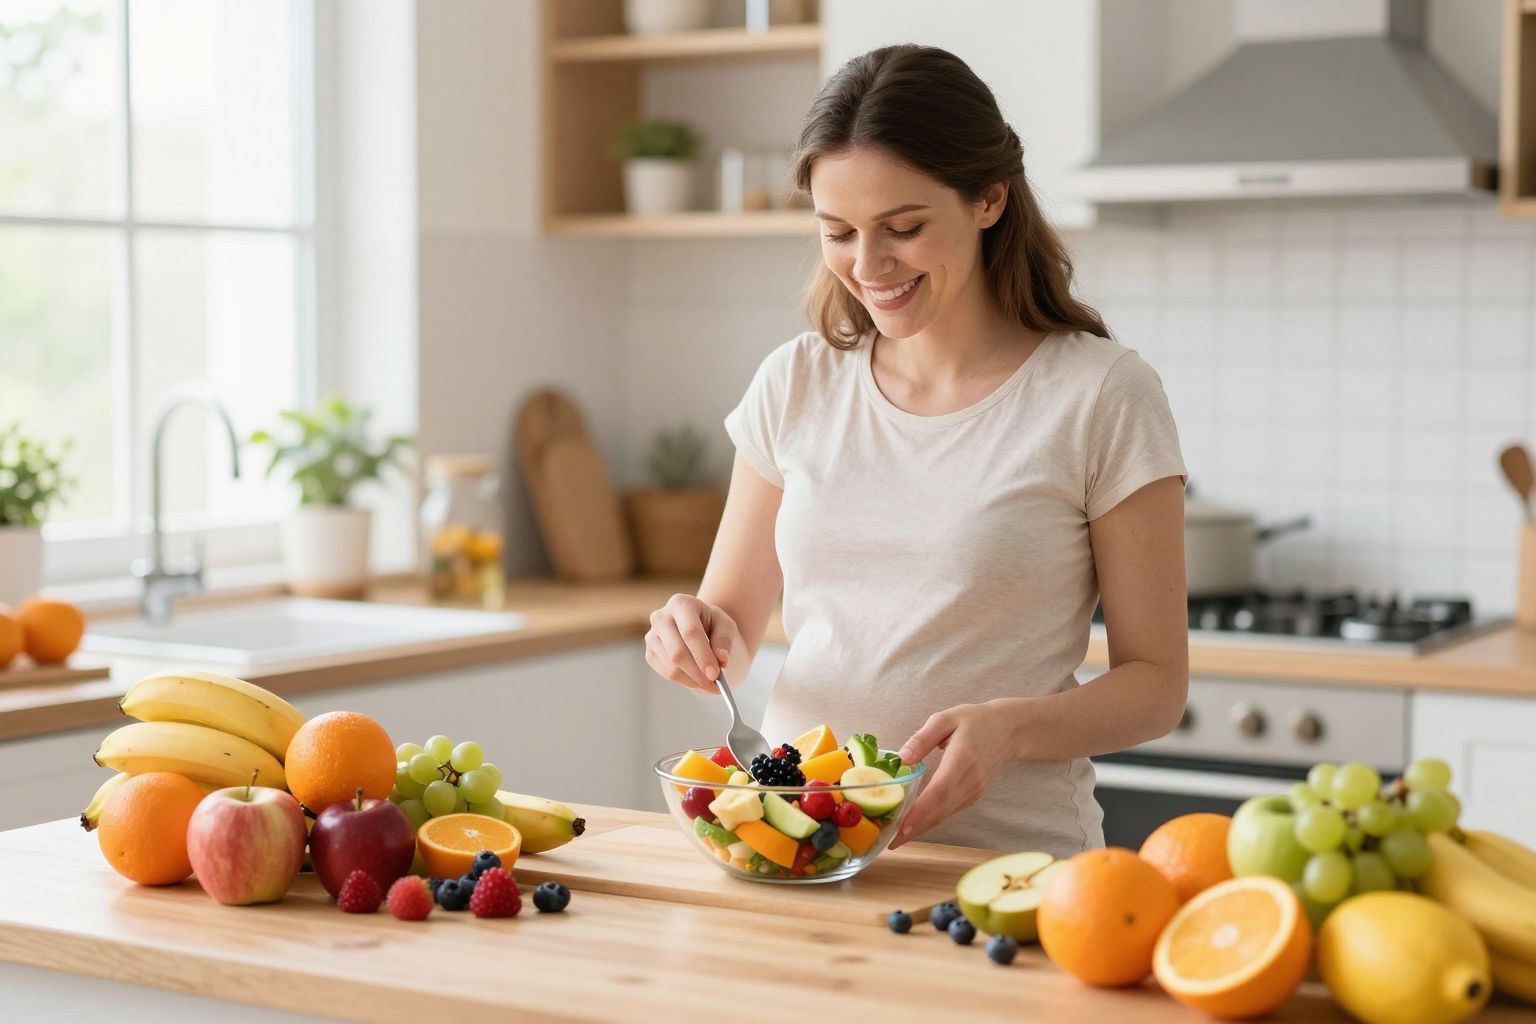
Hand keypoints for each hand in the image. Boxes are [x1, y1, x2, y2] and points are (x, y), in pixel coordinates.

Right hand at [644, 593, 739, 692]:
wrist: (696, 623)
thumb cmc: (711, 622)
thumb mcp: (725, 625)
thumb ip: (724, 640)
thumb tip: (721, 661)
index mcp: (681, 603)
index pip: (690, 633)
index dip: (703, 656)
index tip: (715, 674)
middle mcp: (661, 617)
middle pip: (677, 652)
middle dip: (698, 673)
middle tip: (715, 686)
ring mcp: (652, 636)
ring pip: (671, 667)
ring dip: (693, 680)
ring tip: (710, 683)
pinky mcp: (649, 653)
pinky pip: (666, 674)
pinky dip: (685, 681)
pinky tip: (697, 678)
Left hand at [888, 702, 1015, 848]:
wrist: (1006, 730)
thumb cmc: (973, 720)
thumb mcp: (946, 718)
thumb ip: (923, 738)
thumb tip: (902, 758)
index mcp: (962, 758)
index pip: (941, 790)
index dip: (921, 811)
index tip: (902, 826)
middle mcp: (970, 780)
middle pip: (941, 810)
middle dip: (916, 828)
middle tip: (890, 844)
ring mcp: (974, 790)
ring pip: (945, 814)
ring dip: (922, 828)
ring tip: (896, 840)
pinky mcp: (973, 795)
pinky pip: (949, 811)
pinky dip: (931, 821)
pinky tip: (914, 826)